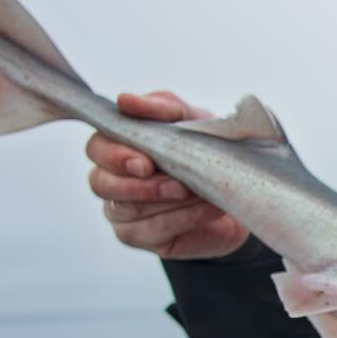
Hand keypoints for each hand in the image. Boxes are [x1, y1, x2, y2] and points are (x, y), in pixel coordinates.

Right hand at [87, 91, 250, 258]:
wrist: (239, 192)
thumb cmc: (205, 150)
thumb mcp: (191, 121)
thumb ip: (161, 108)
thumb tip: (125, 100)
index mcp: (116, 147)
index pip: (97, 149)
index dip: (116, 156)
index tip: (146, 162)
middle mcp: (110, 180)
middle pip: (101, 182)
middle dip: (138, 185)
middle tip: (175, 185)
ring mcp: (122, 212)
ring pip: (128, 209)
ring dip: (168, 201)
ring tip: (200, 193)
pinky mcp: (142, 236)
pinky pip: (153, 229)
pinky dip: (183, 217)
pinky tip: (206, 208)